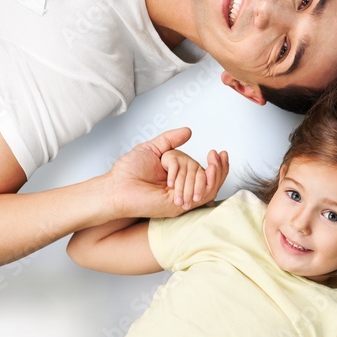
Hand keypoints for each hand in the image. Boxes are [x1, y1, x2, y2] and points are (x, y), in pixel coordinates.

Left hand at [107, 128, 227, 218]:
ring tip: (215, 159)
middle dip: (220, 167)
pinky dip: (209, 181)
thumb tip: (188, 131)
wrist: (116, 186)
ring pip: (209, 187)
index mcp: (178, 179)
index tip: (218, 152)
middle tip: (219, 154)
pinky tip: (209, 169)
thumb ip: (170, 140)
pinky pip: (200, 195)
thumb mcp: (153, 148)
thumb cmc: (127, 171)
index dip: (216, 165)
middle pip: (210, 181)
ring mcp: (180, 198)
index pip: (204, 174)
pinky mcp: (177, 205)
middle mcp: (181, 189)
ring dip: (216, 172)